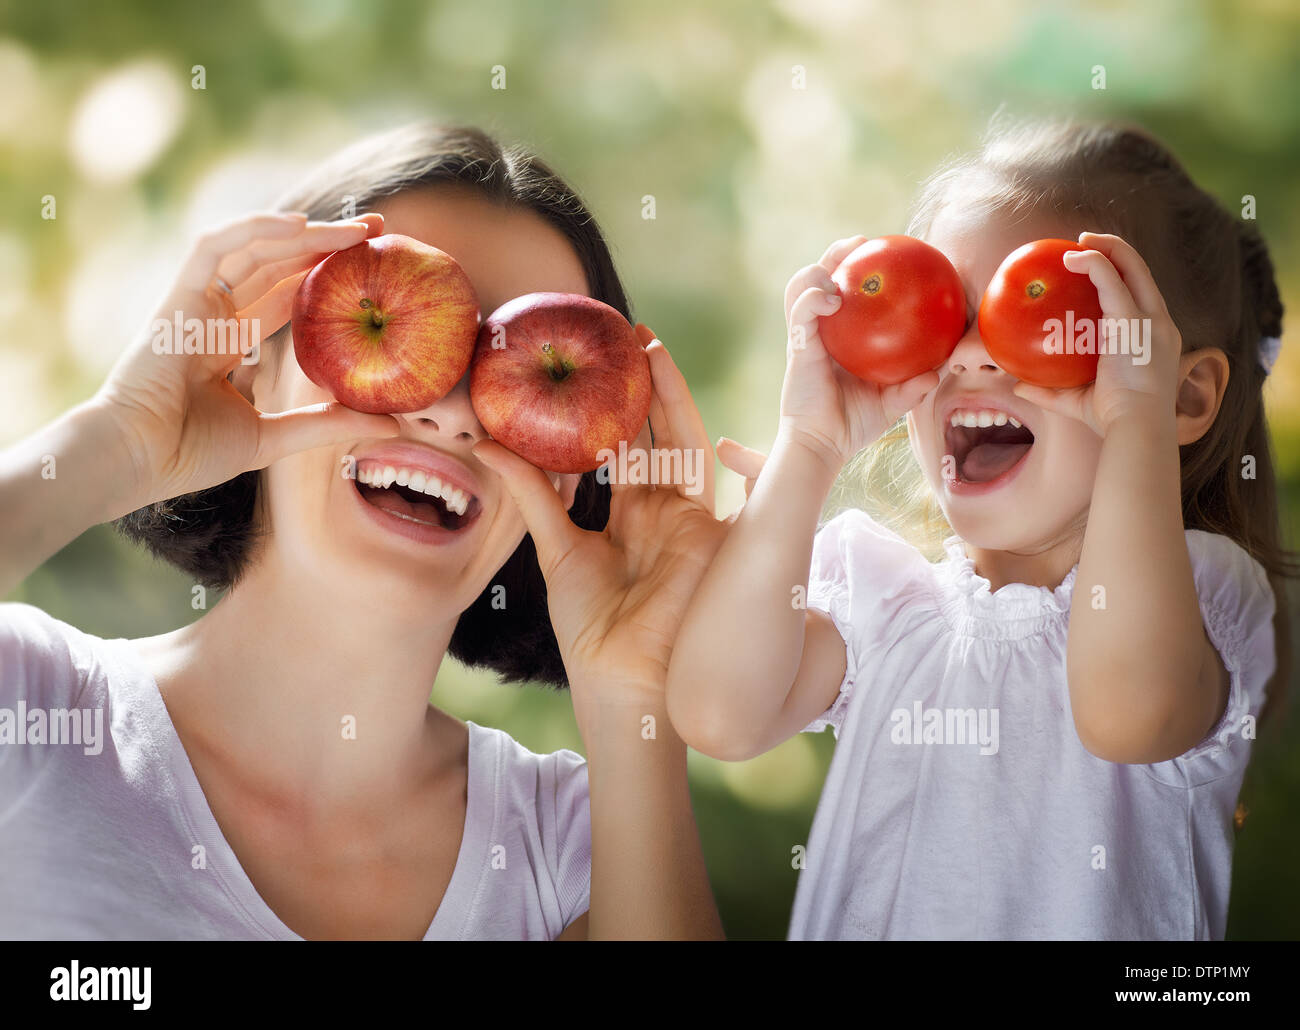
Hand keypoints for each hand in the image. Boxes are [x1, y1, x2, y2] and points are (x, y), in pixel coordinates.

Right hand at [93, 211, 400, 515]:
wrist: (138, 459)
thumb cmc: (190, 454)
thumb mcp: (275, 436)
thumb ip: (329, 423)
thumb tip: (394, 424)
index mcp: (232, 342)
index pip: (288, 296)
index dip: (327, 278)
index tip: (373, 269)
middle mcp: (217, 315)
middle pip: (279, 264)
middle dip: (328, 244)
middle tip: (379, 231)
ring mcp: (197, 301)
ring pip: (256, 247)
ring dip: (306, 231)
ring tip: (357, 227)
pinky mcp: (179, 294)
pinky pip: (216, 245)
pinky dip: (255, 227)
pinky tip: (301, 224)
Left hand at [471, 326, 731, 738]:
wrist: (627, 682)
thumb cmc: (594, 630)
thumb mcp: (557, 550)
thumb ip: (533, 494)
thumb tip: (490, 442)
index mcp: (631, 520)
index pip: (624, 453)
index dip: (611, 412)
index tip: (593, 369)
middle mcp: (663, 512)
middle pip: (654, 435)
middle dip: (642, 388)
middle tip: (622, 337)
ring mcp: (689, 516)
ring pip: (679, 437)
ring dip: (663, 389)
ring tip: (643, 341)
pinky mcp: (707, 524)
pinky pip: (696, 462)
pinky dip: (682, 418)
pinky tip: (663, 376)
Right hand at [781, 235, 939, 472]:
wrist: (822, 446)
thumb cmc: (853, 425)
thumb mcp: (891, 403)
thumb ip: (913, 388)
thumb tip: (940, 372)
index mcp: (839, 339)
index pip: (846, 294)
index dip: (860, 270)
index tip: (886, 254)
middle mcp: (819, 332)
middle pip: (820, 279)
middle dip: (836, 253)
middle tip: (862, 242)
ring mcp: (805, 337)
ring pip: (802, 287)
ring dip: (818, 269)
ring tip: (839, 261)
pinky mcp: (797, 346)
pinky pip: (801, 312)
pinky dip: (812, 298)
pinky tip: (830, 296)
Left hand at [1011, 232, 1182, 435]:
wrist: (1138, 429)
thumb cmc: (1114, 421)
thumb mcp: (1078, 401)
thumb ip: (1049, 391)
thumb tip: (1017, 385)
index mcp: (1153, 340)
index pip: (1142, 297)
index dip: (1123, 276)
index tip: (1095, 266)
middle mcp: (1159, 324)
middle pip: (1142, 273)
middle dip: (1117, 250)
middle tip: (1085, 241)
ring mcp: (1151, 320)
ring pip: (1133, 267)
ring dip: (1106, 248)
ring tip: (1078, 240)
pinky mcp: (1135, 321)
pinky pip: (1112, 281)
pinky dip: (1094, 263)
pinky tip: (1071, 258)